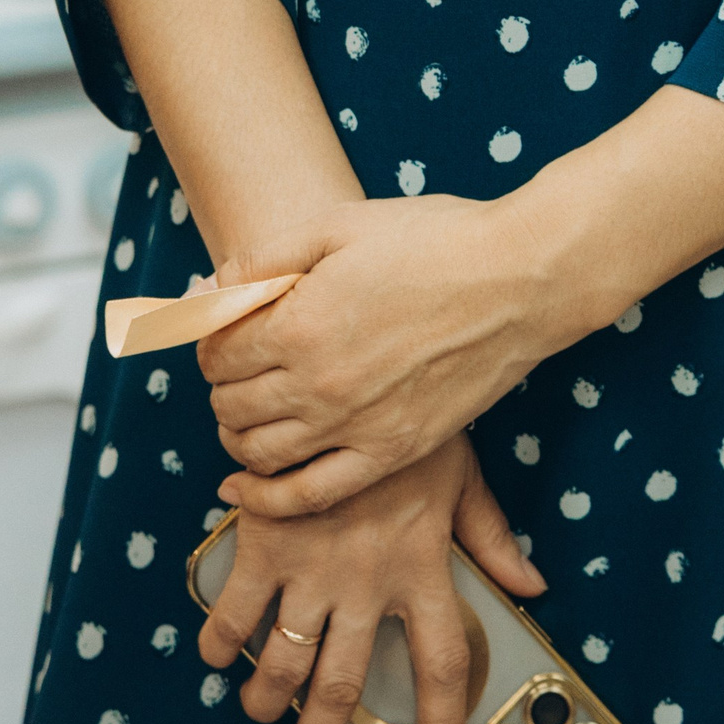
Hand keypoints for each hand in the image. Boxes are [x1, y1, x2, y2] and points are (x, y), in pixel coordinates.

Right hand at [199, 431, 542, 723]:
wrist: (350, 368)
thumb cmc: (410, 417)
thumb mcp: (461, 473)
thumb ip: (492, 536)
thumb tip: (533, 585)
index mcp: (422, 566)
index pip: (442, 665)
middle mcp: (368, 581)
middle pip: (344, 687)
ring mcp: (313, 566)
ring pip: (284, 667)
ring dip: (267, 701)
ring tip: (261, 711)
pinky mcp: (265, 542)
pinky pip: (234, 614)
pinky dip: (219, 643)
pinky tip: (217, 653)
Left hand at [202, 192, 566, 515]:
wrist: (518, 280)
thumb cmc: (434, 240)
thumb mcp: (340, 225)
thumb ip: (264, 258)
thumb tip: (205, 290)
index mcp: (300, 323)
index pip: (216, 350)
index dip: (209, 336)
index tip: (225, 325)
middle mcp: (317, 385)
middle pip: (230, 403)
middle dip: (221, 382)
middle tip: (240, 362)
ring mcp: (353, 427)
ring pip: (257, 453)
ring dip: (236, 433)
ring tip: (247, 410)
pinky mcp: (388, 455)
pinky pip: (305, 496)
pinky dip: (264, 499)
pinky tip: (244, 488)